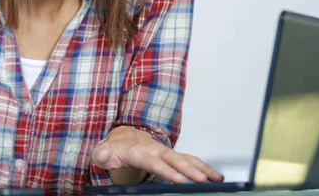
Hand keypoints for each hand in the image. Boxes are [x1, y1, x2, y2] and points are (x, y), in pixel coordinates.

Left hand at [91, 126, 223, 183]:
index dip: (167, 171)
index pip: (155, 162)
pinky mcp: (173, 157)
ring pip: (187, 158)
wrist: (124, 139)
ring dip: (202, 168)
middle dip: (189, 169)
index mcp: (140, 151)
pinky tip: (215, 177)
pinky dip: (204, 167)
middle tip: (202, 180)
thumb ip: (102, 153)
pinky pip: (191, 161)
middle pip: (175, 159)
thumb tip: (101, 153)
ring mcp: (167, 153)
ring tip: (217, 179)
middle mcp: (157, 150)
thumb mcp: (104, 152)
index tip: (179, 180)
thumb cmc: (115, 149)